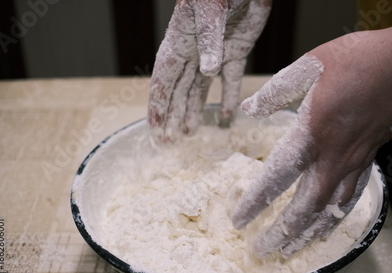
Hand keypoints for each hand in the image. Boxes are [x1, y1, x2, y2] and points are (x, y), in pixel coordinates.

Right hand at [147, 0, 271, 140]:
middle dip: (171, 115)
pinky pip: (231, 79)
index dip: (158, 104)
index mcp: (180, 41)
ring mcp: (216, 52)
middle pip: (179, 89)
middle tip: (168, 141)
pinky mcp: (237, 49)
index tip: (155, 128)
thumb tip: (207, 71)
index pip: (164, 79)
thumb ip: (208, 39)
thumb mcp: (211, 8)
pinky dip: (228, 97)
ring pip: (200, 88)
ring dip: (194, 110)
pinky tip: (225, 116)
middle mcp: (195, 51)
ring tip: (189, 132)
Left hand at [232, 29, 391, 256]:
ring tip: (290, 251)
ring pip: (330, 209)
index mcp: (312, 134)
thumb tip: (249, 108)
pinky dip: (337, 217)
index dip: (256, 202)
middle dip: (282, 232)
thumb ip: (277, 91)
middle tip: (261, 250)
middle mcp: (332, 157)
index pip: (277, 177)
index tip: (239, 221)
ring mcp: (354, 162)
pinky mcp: (368, 159)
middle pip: (304, 206)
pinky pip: (351, 197)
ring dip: (308, 233)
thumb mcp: (310, 67)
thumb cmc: (359, 61)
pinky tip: (328, 227)